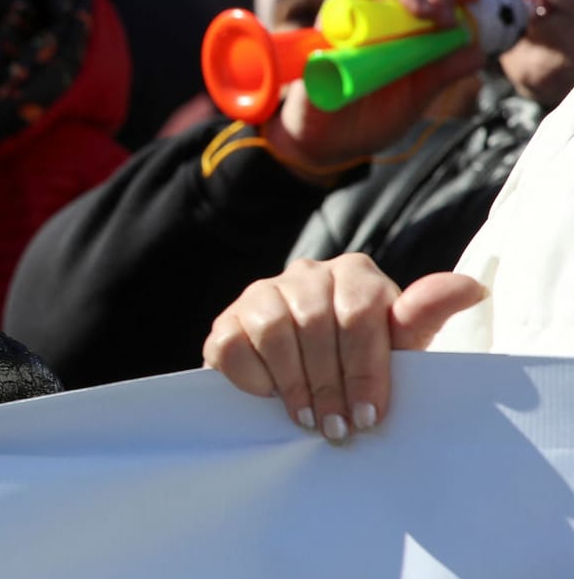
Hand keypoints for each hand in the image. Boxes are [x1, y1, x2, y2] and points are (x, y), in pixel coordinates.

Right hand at [203, 254, 485, 441]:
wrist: (305, 375)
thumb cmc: (362, 361)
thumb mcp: (397, 345)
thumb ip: (425, 317)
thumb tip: (472, 288)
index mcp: (355, 274)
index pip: (360, 312)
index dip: (365, 369)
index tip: (369, 415)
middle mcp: (307, 273)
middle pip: (315, 323)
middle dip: (329, 384)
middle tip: (338, 428)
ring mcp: (262, 292)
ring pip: (273, 330)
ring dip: (292, 383)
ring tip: (307, 419)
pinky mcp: (227, 319)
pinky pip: (233, 343)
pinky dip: (253, 377)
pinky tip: (270, 398)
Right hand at [265, 0, 485, 173]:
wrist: (327, 143)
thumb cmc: (371, 119)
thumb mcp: (416, 97)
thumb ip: (442, 72)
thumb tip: (478, 48)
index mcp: (409, 31)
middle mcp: (382, 19)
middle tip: (443, 15)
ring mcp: (353, 21)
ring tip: (421, 12)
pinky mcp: (324, 30)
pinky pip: (337, 0)